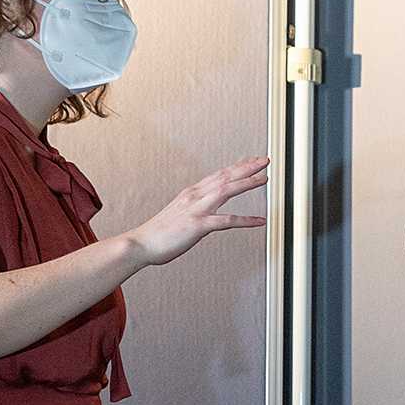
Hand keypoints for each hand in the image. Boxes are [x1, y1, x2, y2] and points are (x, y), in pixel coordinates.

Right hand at [124, 157, 269, 265]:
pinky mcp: (198, 225)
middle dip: (246, 167)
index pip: (218, 175)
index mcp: (190, 193)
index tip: (251, 161)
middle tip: (265, 160)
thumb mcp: (179, 214)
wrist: (140, 244)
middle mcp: (194, 196)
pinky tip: (260, 221)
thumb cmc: (159, 233)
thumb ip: (193, 209)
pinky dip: (245, 220)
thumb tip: (205, 210)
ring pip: (226, 190)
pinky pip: (227, 221)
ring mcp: (196, 209)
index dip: (236, 167)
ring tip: (264, 178)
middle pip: (225, 176)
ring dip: (247, 182)